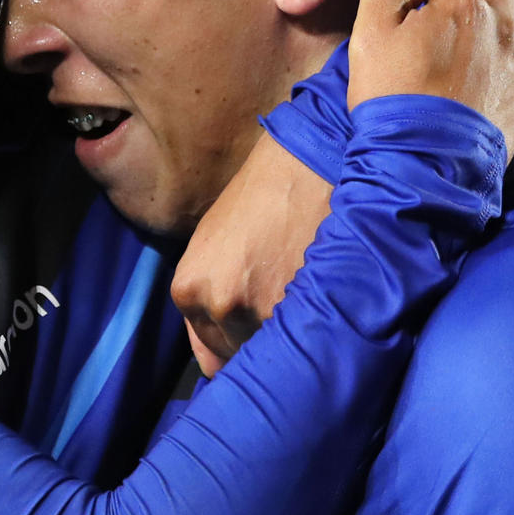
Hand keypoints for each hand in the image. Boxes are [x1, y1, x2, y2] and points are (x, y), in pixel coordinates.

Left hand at [172, 133, 330, 375]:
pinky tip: (325, 304)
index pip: (209, 354)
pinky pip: (308, 342)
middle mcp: (217, 306)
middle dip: (262, 343)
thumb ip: (213, 294)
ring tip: (309, 308)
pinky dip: (318, 331)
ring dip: (292, 339)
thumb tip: (224, 352)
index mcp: (188, 290)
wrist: (310, 156)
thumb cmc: (264, 192)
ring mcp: (260, 311)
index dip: (238, 346)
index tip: (260, 334)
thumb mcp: (215, 243)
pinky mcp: (304, 308)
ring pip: (277, 353)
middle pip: (241, 358)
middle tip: (287, 318)